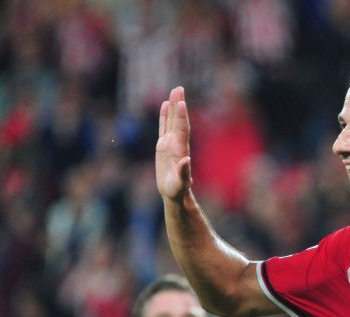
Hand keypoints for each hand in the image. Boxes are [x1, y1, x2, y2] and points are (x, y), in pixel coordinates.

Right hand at [156, 86, 192, 201]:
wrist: (174, 193)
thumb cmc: (177, 190)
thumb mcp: (180, 184)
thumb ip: (183, 173)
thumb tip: (186, 160)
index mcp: (181, 150)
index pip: (182, 130)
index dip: (181, 117)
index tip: (181, 102)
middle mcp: (177, 143)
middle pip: (178, 121)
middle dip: (178, 105)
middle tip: (179, 89)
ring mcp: (170, 143)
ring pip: (171, 121)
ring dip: (173, 106)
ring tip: (174, 91)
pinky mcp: (163, 146)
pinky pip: (164, 127)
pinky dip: (164, 116)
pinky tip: (164, 104)